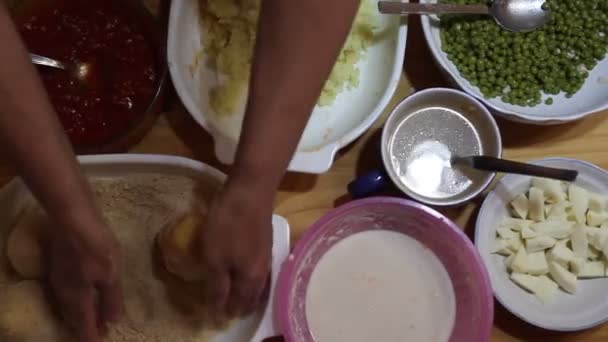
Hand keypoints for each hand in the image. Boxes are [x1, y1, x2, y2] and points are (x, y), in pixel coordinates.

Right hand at [48, 215, 123, 341]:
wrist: (72, 217)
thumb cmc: (96, 246)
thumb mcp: (110, 274)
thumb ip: (111, 299)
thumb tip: (111, 322)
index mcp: (78, 298)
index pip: (84, 326)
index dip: (94, 336)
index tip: (102, 341)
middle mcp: (65, 293)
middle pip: (75, 317)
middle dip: (88, 326)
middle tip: (101, 332)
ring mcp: (60, 279)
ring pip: (71, 305)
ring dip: (83, 313)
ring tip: (96, 316)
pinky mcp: (61, 265)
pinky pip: (69, 292)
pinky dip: (80, 299)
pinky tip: (87, 294)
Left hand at [199, 179, 272, 319]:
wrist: (251, 190)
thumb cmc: (228, 224)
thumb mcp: (214, 257)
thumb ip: (217, 285)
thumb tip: (218, 309)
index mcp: (251, 278)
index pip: (240, 303)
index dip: (228, 311)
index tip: (217, 315)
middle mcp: (263, 270)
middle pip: (253, 295)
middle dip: (242, 305)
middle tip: (231, 310)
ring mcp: (267, 254)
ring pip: (258, 282)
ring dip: (249, 292)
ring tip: (238, 295)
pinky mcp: (265, 240)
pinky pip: (259, 269)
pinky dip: (251, 277)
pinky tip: (245, 270)